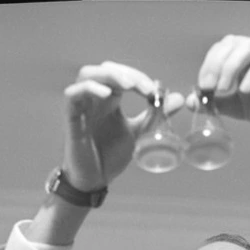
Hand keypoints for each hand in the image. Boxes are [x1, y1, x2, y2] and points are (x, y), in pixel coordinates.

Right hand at [62, 62, 183, 190]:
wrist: (95, 180)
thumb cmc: (111, 155)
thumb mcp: (140, 133)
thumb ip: (156, 116)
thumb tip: (178, 99)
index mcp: (109, 99)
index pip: (122, 75)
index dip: (138, 77)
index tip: (155, 91)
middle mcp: (94, 98)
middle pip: (106, 69)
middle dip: (127, 74)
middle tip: (146, 88)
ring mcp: (81, 106)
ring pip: (87, 74)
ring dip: (109, 75)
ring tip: (128, 85)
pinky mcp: (71, 117)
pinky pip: (73, 94)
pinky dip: (89, 89)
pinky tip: (106, 94)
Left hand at [188, 35, 249, 168]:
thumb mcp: (237, 108)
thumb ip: (216, 103)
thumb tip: (191, 101)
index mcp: (246, 56)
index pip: (222, 48)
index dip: (209, 64)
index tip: (202, 87)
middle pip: (233, 43)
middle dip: (216, 64)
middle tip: (208, 87)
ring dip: (232, 67)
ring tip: (224, 90)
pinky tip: (245, 91)